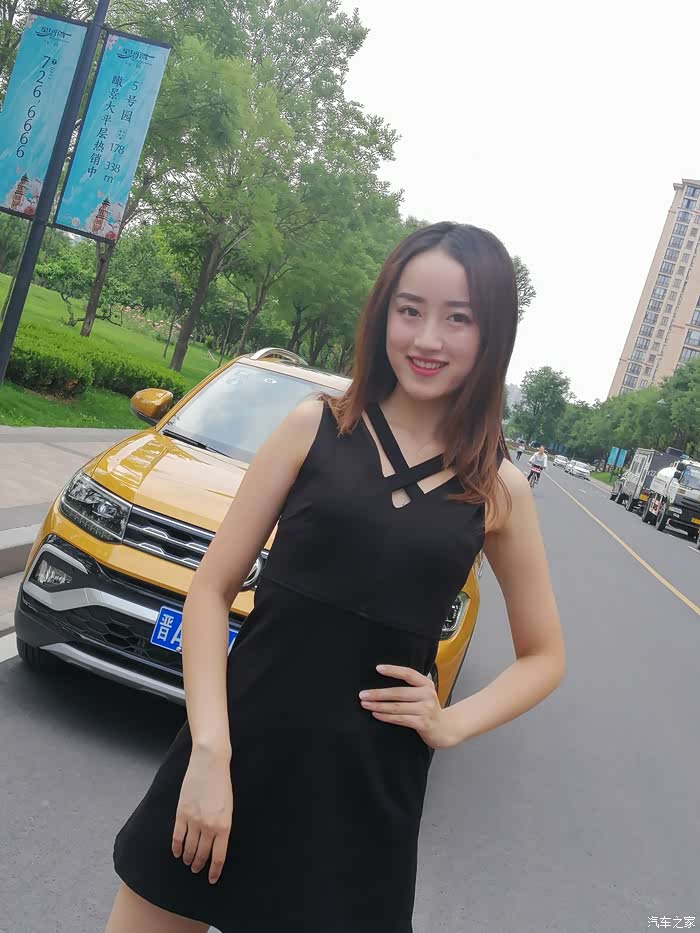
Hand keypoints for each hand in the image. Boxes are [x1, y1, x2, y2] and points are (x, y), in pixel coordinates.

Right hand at [172, 745, 232, 883]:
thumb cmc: (222, 784)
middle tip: (195, 869)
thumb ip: (222, 826)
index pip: (218, 856)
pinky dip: (176, 847)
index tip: (211, 879)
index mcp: (224, 826)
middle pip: (202, 854)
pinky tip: (176, 852)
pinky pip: (177, 837)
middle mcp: (209, 826)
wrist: (210, 763)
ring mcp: (194, 820)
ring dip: (187, 857)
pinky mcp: (181, 813)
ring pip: (188, 848)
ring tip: (187, 862)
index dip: (214, 870)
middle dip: (198, 865)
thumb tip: (215, 843)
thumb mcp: (228, 807)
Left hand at [359, 664, 456, 749]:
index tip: (378, 668)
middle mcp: (427, 694)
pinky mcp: (423, 723)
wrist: (444, 728)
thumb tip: (383, 680)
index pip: (409, 673)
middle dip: (378, 693)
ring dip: (378, 706)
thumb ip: (410, 687)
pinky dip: (386, 717)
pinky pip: (400, 719)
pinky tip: (376, 714)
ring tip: (365, 704)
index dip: (393, 670)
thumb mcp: (424, 694)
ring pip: (397, 707)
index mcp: (426, 684)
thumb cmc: (428, 709)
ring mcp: (426, 709)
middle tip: (362, 694)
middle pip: (398, 692)